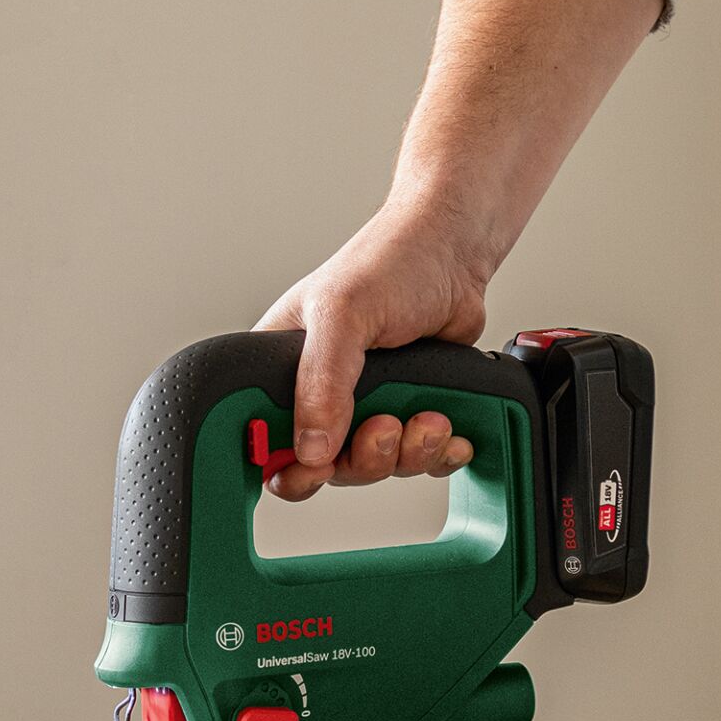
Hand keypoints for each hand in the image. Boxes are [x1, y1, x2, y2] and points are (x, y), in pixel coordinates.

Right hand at [256, 199, 490, 500]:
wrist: (456, 254)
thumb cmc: (391, 262)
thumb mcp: (342, 313)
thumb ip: (322, 380)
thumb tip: (310, 448)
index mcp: (283, 368)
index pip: (264, 439)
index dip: (287, 465)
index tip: (316, 466)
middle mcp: (322, 393)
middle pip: (327, 466)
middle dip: (364, 458)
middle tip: (385, 426)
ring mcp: (369, 404)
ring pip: (378, 466)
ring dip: (408, 452)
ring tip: (428, 417)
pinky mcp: (411, 409)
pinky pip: (420, 458)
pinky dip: (437, 453)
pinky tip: (450, 431)